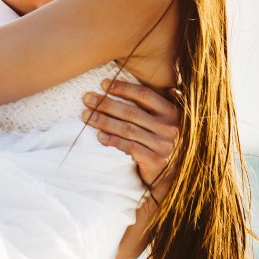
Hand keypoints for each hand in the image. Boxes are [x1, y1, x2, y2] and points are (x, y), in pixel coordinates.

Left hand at [82, 79, 180, 194]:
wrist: (171, 174)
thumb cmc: (160, 140)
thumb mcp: (164, 121)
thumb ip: (160, 105)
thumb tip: (171, 89)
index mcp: (171, 113)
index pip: (144, 95)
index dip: (123, 88)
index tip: (103, 84)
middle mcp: (169, 128)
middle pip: (131, 112)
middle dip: (106, 104)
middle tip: (87, 99)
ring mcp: (163, 145)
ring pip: (127, 129)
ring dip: (104, 121)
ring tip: (86, 116)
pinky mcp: (155, 160)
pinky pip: (129, 147)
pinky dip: (113, 140)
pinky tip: (99, 136)